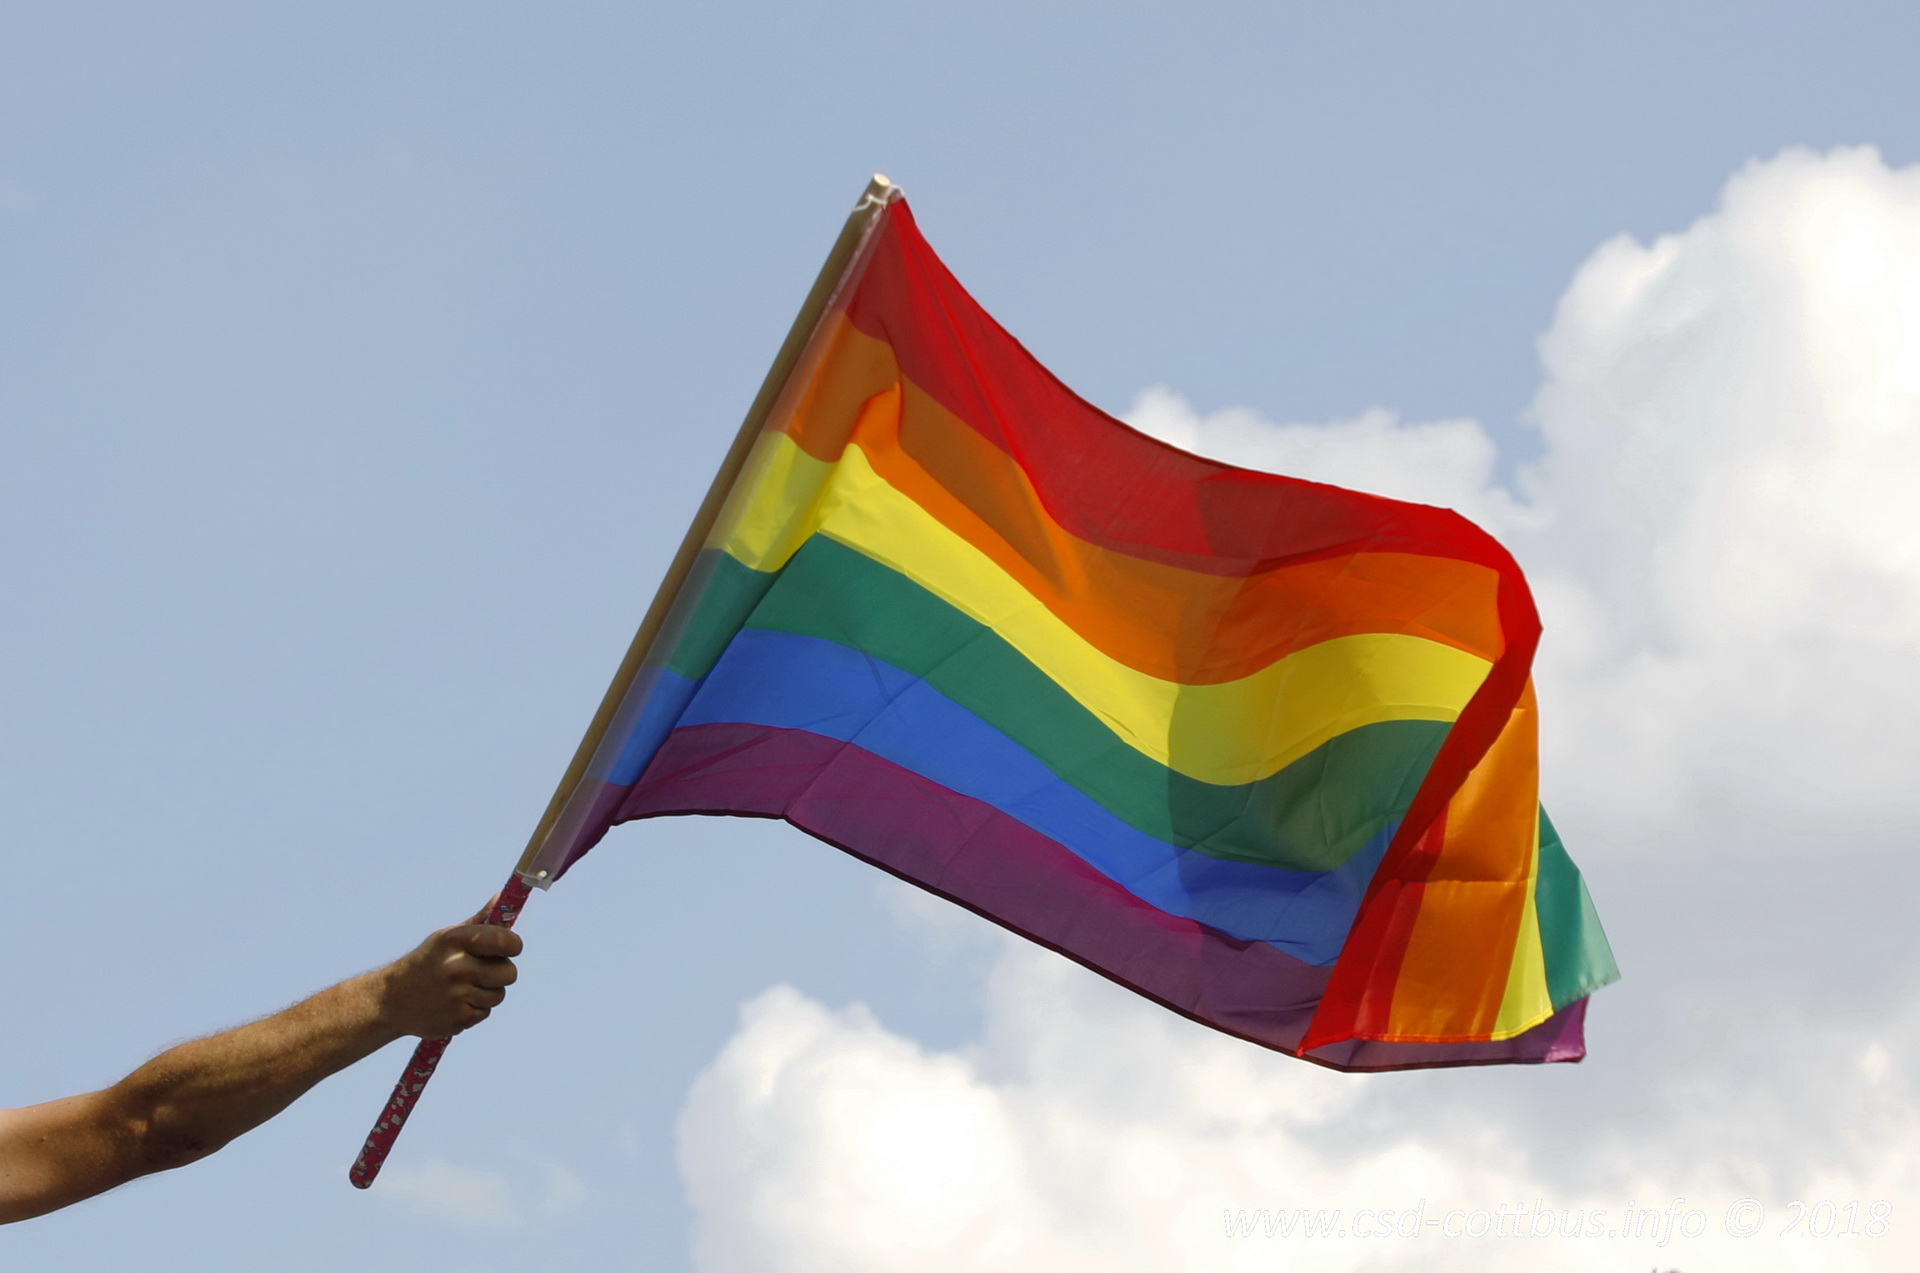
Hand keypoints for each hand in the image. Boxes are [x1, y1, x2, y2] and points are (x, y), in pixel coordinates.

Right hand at [376, 907, 522, 1039]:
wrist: (391, 1000)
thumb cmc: (428, 962)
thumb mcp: (446, 937)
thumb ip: (478, 922)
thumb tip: (500, 898)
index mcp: (455, 941)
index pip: (505, 941)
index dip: (513, 945)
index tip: (510, 948)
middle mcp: (457, 967)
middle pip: (509, 973)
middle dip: (501, 972)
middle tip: (483, 971)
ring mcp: (457, 995)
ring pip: (499, 995)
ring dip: (487, 992)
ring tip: (464, 988)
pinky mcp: (458, 1019)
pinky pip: (485, 1013)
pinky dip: (474, 1010)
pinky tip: (455, 1003)